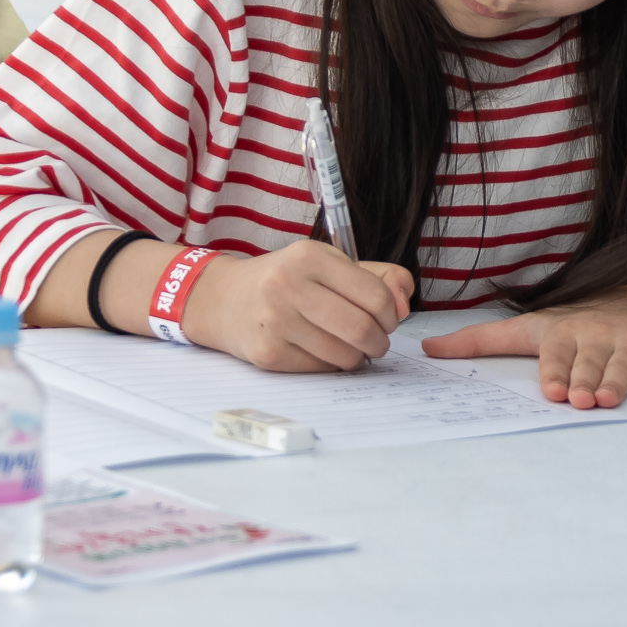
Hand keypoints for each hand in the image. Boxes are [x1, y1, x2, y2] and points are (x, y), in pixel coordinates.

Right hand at [184, 240, 414, 371]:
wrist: (223, 299)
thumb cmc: (287, 280)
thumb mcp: (329, 263)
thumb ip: (379, 277)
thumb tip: (403, 307)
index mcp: (310, 257)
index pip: (375, 296)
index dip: (391, 315)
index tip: (388, 320)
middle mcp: (288, 286)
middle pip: (361, 329)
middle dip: (380, 342)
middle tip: (378, 342)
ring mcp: (274, 322)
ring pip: (343, 355)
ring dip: (359, 357)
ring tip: (353, 348)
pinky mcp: (266, 354)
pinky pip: (320, 369)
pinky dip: (332, 366)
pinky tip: (325, 353)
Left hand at [424, 292, 626, 408]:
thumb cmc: (584, 323)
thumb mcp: (534, 326)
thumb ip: (481, 340)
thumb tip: (426, 349)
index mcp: (563, 330)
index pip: (548, 349)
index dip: (549, 368)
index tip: (546, 387)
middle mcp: (596, 332)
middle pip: (587, 360)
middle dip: (581, 377)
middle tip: (575, 397)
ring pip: (624, 363)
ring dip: (618, 379)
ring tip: (609, 398)